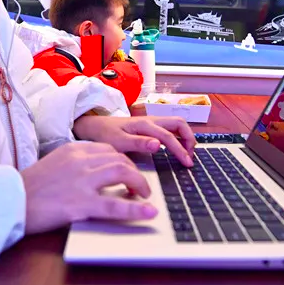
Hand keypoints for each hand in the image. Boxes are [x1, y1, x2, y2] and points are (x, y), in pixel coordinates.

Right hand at [21, 142, 157, 234]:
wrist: (10, 201)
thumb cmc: (28, 187)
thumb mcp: (53, 164)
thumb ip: (74, 164)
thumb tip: (94, 175)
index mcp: (73, 149)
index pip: (108, 149)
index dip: (123, 161)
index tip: (128, 171)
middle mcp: (81, 161)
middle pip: (119, 160)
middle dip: (135, 173)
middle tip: (140, 186)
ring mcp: (82, 181)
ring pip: (123, 174)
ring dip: (140, 185)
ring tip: (145, 196)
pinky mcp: (81, 204)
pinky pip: (116, 205)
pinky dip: (136, 209)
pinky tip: (148, 213)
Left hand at [72, 115, 195, 166]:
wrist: (93, 126)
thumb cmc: (105, 134)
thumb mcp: (118, 142)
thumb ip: (138, 143)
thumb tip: (158, 145)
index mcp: (145, 125)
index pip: (169, 136)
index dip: (180, 150)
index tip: (188, 164)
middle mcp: (151, 120)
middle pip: (179, 123)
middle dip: (189, 138)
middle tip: (190, 157)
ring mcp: (151, 122)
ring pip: (175, 125)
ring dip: (184, 137)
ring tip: (186, 154)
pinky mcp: (149, 126)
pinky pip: (169, 128)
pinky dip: (177, 137)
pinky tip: (175, 149)